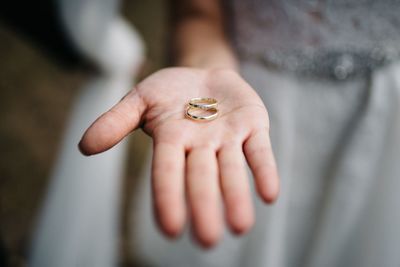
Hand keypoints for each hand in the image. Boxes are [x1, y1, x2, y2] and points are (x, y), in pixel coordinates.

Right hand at [79, 67, 278, 246]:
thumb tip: (84, 147)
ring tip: (241, 227)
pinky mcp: (253, 127)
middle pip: (201, 178)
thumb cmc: (170, 92)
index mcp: (171, 141)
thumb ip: (116, 121)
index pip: (167, 172)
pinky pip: (259, 151)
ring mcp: (228, 138)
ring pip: (232, 170)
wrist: (205, 75)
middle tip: (207, 240)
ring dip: (236, 196)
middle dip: (204, 205)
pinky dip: (264, 171)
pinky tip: (270, 195)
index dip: (167, 197)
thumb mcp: (140, 99)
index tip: (169, 229)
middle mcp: (200, 146)